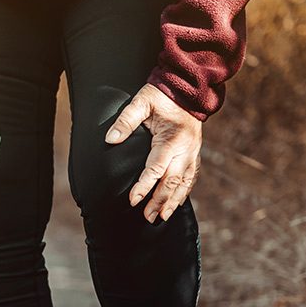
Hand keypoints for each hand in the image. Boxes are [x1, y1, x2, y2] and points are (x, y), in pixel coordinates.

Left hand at [105, 83, 202, 222]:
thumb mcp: (142, 102)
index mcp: (170, 139)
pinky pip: (191, 177)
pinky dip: (184, 192)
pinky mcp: (195, 153)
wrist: (189, 89)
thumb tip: (110, 139)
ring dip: (173, 202)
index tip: (133, 200)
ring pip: (184, 183)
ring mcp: (193, 153)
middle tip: (147, 216)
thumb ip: (126, 120)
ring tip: (162, 218)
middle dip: (159, 201)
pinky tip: (176, 204)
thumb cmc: (162, 95)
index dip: (144, 186)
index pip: (156, 168)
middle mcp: (185, 149)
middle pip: (172, 182)